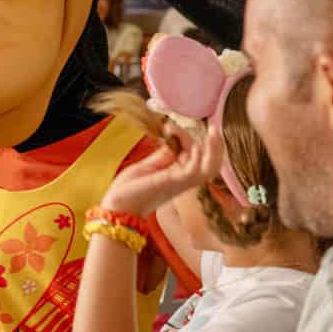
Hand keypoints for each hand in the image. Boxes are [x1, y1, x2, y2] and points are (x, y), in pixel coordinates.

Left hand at [101, 121, 223, 216]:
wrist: (118, 205)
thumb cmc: (130, 189)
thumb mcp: (148, 166)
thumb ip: (163, 156)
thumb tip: (173, 142)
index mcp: (178, 175)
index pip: (194, 155)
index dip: (186, 137)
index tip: (169, 126)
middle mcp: (184, 180)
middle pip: (209, 163)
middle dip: (213, 144)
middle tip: (206, 128)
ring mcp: (181, 182)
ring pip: (210, 168)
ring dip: (214, 148)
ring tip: (213, 132)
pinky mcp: (175, 182)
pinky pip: (196, 170)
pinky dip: (201, 156)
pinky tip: (199, 145)